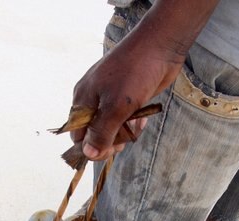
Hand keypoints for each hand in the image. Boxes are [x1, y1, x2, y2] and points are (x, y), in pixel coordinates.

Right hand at [70, 0, 220, 160]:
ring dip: (124, 132)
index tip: (111, 149)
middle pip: (95, 134)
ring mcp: (110, 97)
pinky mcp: (126, 97)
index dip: (92, 148)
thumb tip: (88, 155)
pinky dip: (133, 122)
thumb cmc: (135, 74)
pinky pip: (125, 119)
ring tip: (136, 125)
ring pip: (112, 128)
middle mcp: (93, 100)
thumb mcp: (116, 107)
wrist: (160, 46)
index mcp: (83, 100)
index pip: (78, 136)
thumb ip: (101, 133)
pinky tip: (142, 118)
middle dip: (111, 140)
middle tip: (126, 138)